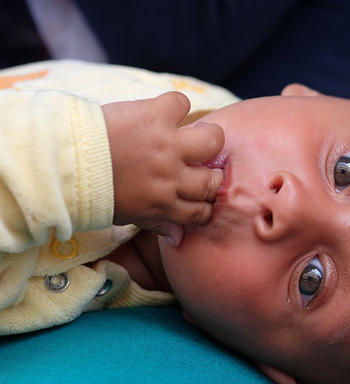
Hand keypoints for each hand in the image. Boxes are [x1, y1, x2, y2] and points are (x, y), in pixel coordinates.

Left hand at [102, 92, 224, 245]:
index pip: (203, 210)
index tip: (203, 195)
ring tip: (194, 136)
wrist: (61, 160)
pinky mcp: (156, 116)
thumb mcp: (126, 215)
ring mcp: (167, 145)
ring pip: (213, 140)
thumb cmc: (92, 190)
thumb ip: (157, 223)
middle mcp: (171, 177)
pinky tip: (165, 112)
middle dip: (211, 175)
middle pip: (213, 180)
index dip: (207, 203)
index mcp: (163, 204)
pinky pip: (181, 103)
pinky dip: (176, 105)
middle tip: (199, 165)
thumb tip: (179, 238)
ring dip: (206, 138)